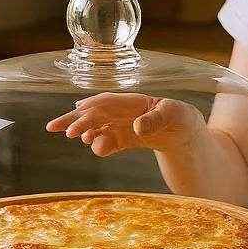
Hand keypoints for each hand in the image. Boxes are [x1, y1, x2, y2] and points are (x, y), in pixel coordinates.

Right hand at [45, 92, 203, 156]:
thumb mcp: (178, 115)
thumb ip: (157, 119)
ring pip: (98, 126)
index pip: (109, 102)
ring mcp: (125, 125)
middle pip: (96, 112)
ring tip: (75, 137)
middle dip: (76, 119)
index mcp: (136, 101)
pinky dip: (101, 143)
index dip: (92, 108)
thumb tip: (136, 127)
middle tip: (57, 129)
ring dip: (85, 130)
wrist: (191, 136)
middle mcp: (127, 112)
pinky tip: (95, 147)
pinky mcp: (127, 139)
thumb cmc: (184, 120)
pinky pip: (109, 140)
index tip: (78, 114)